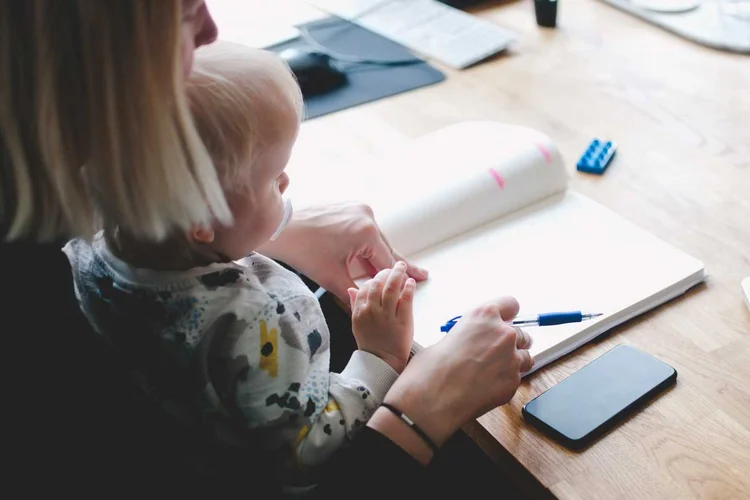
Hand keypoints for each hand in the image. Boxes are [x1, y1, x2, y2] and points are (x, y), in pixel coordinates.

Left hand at [257, 202, 427, 303]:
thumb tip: (366, 307)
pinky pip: (364, 230)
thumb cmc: (304, 251)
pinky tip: (368, 258)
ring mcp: (358, 209)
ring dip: (377, 256)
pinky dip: (366, 244)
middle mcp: (367, 216)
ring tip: (390, 272)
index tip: (418, 281)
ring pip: (374, 240)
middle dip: (394, 265)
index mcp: (367, 232)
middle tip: (420, 274)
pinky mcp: (349, 207)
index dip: (400, 277)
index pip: (388, 261)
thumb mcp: (332, 277)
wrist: (281, 228)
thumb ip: (355, 293)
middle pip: (385, 248)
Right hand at [347, 262, 415, 372]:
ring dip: (397, 274)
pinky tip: (410, 282)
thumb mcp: (357, 324)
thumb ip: (355, 305)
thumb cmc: (371, 344)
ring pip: (391, 288)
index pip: (365, 287)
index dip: (374, 279)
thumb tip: (352, 289)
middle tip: (394, 267)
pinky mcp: (402, 320)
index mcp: (360, 312)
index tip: (381, 276)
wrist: (382, 362)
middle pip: (378, 284)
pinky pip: (405, 299)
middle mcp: (372, 311)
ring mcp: (387, 315)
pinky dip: (408, 288)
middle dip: (386, 272)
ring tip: (402, 267)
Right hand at [379, 296, 532, 447]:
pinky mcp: (514, 381)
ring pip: (524, 356)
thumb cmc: (432, 368)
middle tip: (492, 354)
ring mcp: (512, 358)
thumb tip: (476, 340)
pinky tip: (486, 387)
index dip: (507, 315)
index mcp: (484, 315)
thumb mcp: (448, 337)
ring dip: (512, 361)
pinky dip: (505, 381)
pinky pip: (517, 377)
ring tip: (489, 372)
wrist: (432, 399)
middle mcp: (503, 333)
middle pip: (521, 333)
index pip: (511, 304)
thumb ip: (471, 333)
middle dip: (510, 342)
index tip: (504, 322)